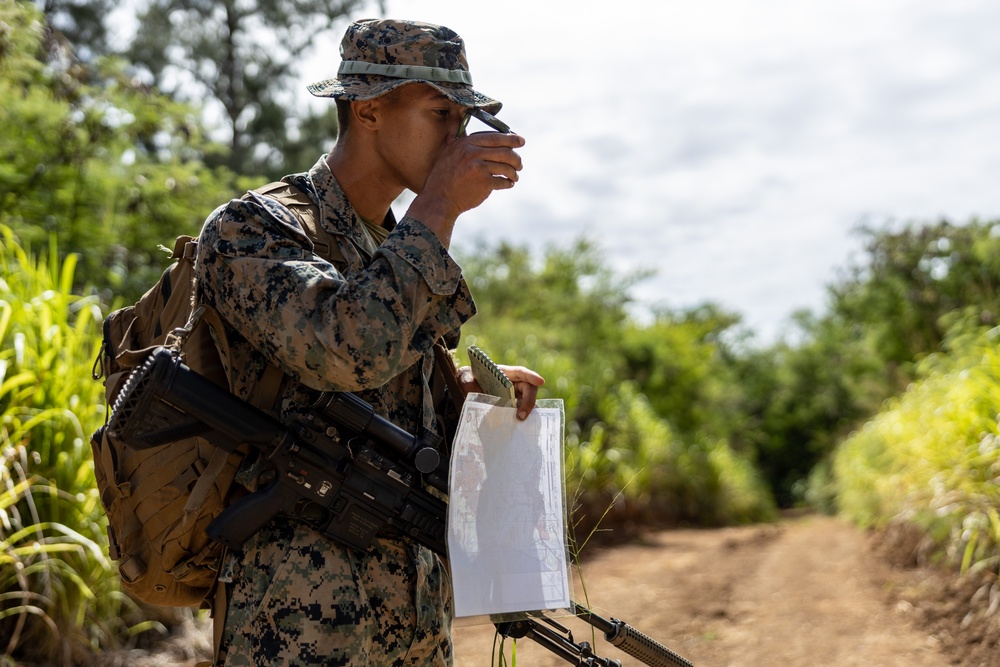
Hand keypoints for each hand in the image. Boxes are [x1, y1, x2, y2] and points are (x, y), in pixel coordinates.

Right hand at [407, 132, 524, 245]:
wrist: (439, 199)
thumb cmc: (443, 177)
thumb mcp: (448, 153)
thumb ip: (462, 143)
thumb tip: (474, 134)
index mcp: (466, 143)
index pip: (495, 137)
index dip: (511, 139)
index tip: (521, 141)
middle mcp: (473, 153)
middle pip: (505, 152)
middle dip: (516, 159)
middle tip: (519, 164)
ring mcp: (479, 168)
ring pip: (506, 167)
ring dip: (514, 173)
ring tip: (514, 177)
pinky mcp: (484, 183)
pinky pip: (503, 181)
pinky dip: (508, 183)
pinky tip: (508, 184)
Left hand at [457, 364, 544, 420]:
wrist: (469, 393)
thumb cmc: (470, 381)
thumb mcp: (466, 377)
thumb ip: (466, 379)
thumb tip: (469, 386)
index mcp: (505, 373)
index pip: (521, 372)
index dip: (531, 376)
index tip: (540, 382)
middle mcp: (514, 384)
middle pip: (529, 389)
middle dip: (529, 401)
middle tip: (521, 416)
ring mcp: (515, 397)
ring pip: (528, 403)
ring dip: (527, 412)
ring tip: (519, 423)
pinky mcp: (514, 409)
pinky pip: (522, 413)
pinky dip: (522, 420)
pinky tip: (518, 428)